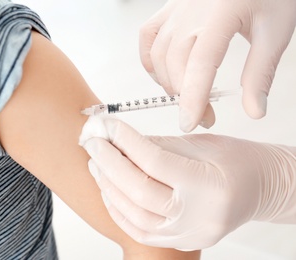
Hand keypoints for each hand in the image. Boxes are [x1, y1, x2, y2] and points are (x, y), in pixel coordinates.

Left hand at [79, 116, 295, 249]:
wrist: (259, 188)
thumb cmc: (236, 161)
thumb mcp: (201, 144)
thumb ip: (159, 146)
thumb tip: (120, 140)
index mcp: (210, 185)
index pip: (155, 161)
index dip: (125, 141)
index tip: (107, 126)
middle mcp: (199, 216)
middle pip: (139, 191)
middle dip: (109, 164)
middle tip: (92, 143)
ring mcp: (189, 234)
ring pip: (135, 215)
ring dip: (109, 187)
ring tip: (96, 164)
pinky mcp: (182, 241)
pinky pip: (141, 230)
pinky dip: (119, 210)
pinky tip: (108, 189)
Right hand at [139, 0, 295, 131]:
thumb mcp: (275, 32)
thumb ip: (261, 73)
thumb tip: (254, 110)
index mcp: (220, 14)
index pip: (200, 64)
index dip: (193, 98)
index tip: (191, 123)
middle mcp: (191, 10)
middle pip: (176, 63)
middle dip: (186, 97)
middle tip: (205, 117)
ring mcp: (176, 9)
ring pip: (158, 54)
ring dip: (169, 83)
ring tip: (187, 97)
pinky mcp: (169, 9)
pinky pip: (148, 37)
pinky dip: (150, 61)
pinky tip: (163, 74)